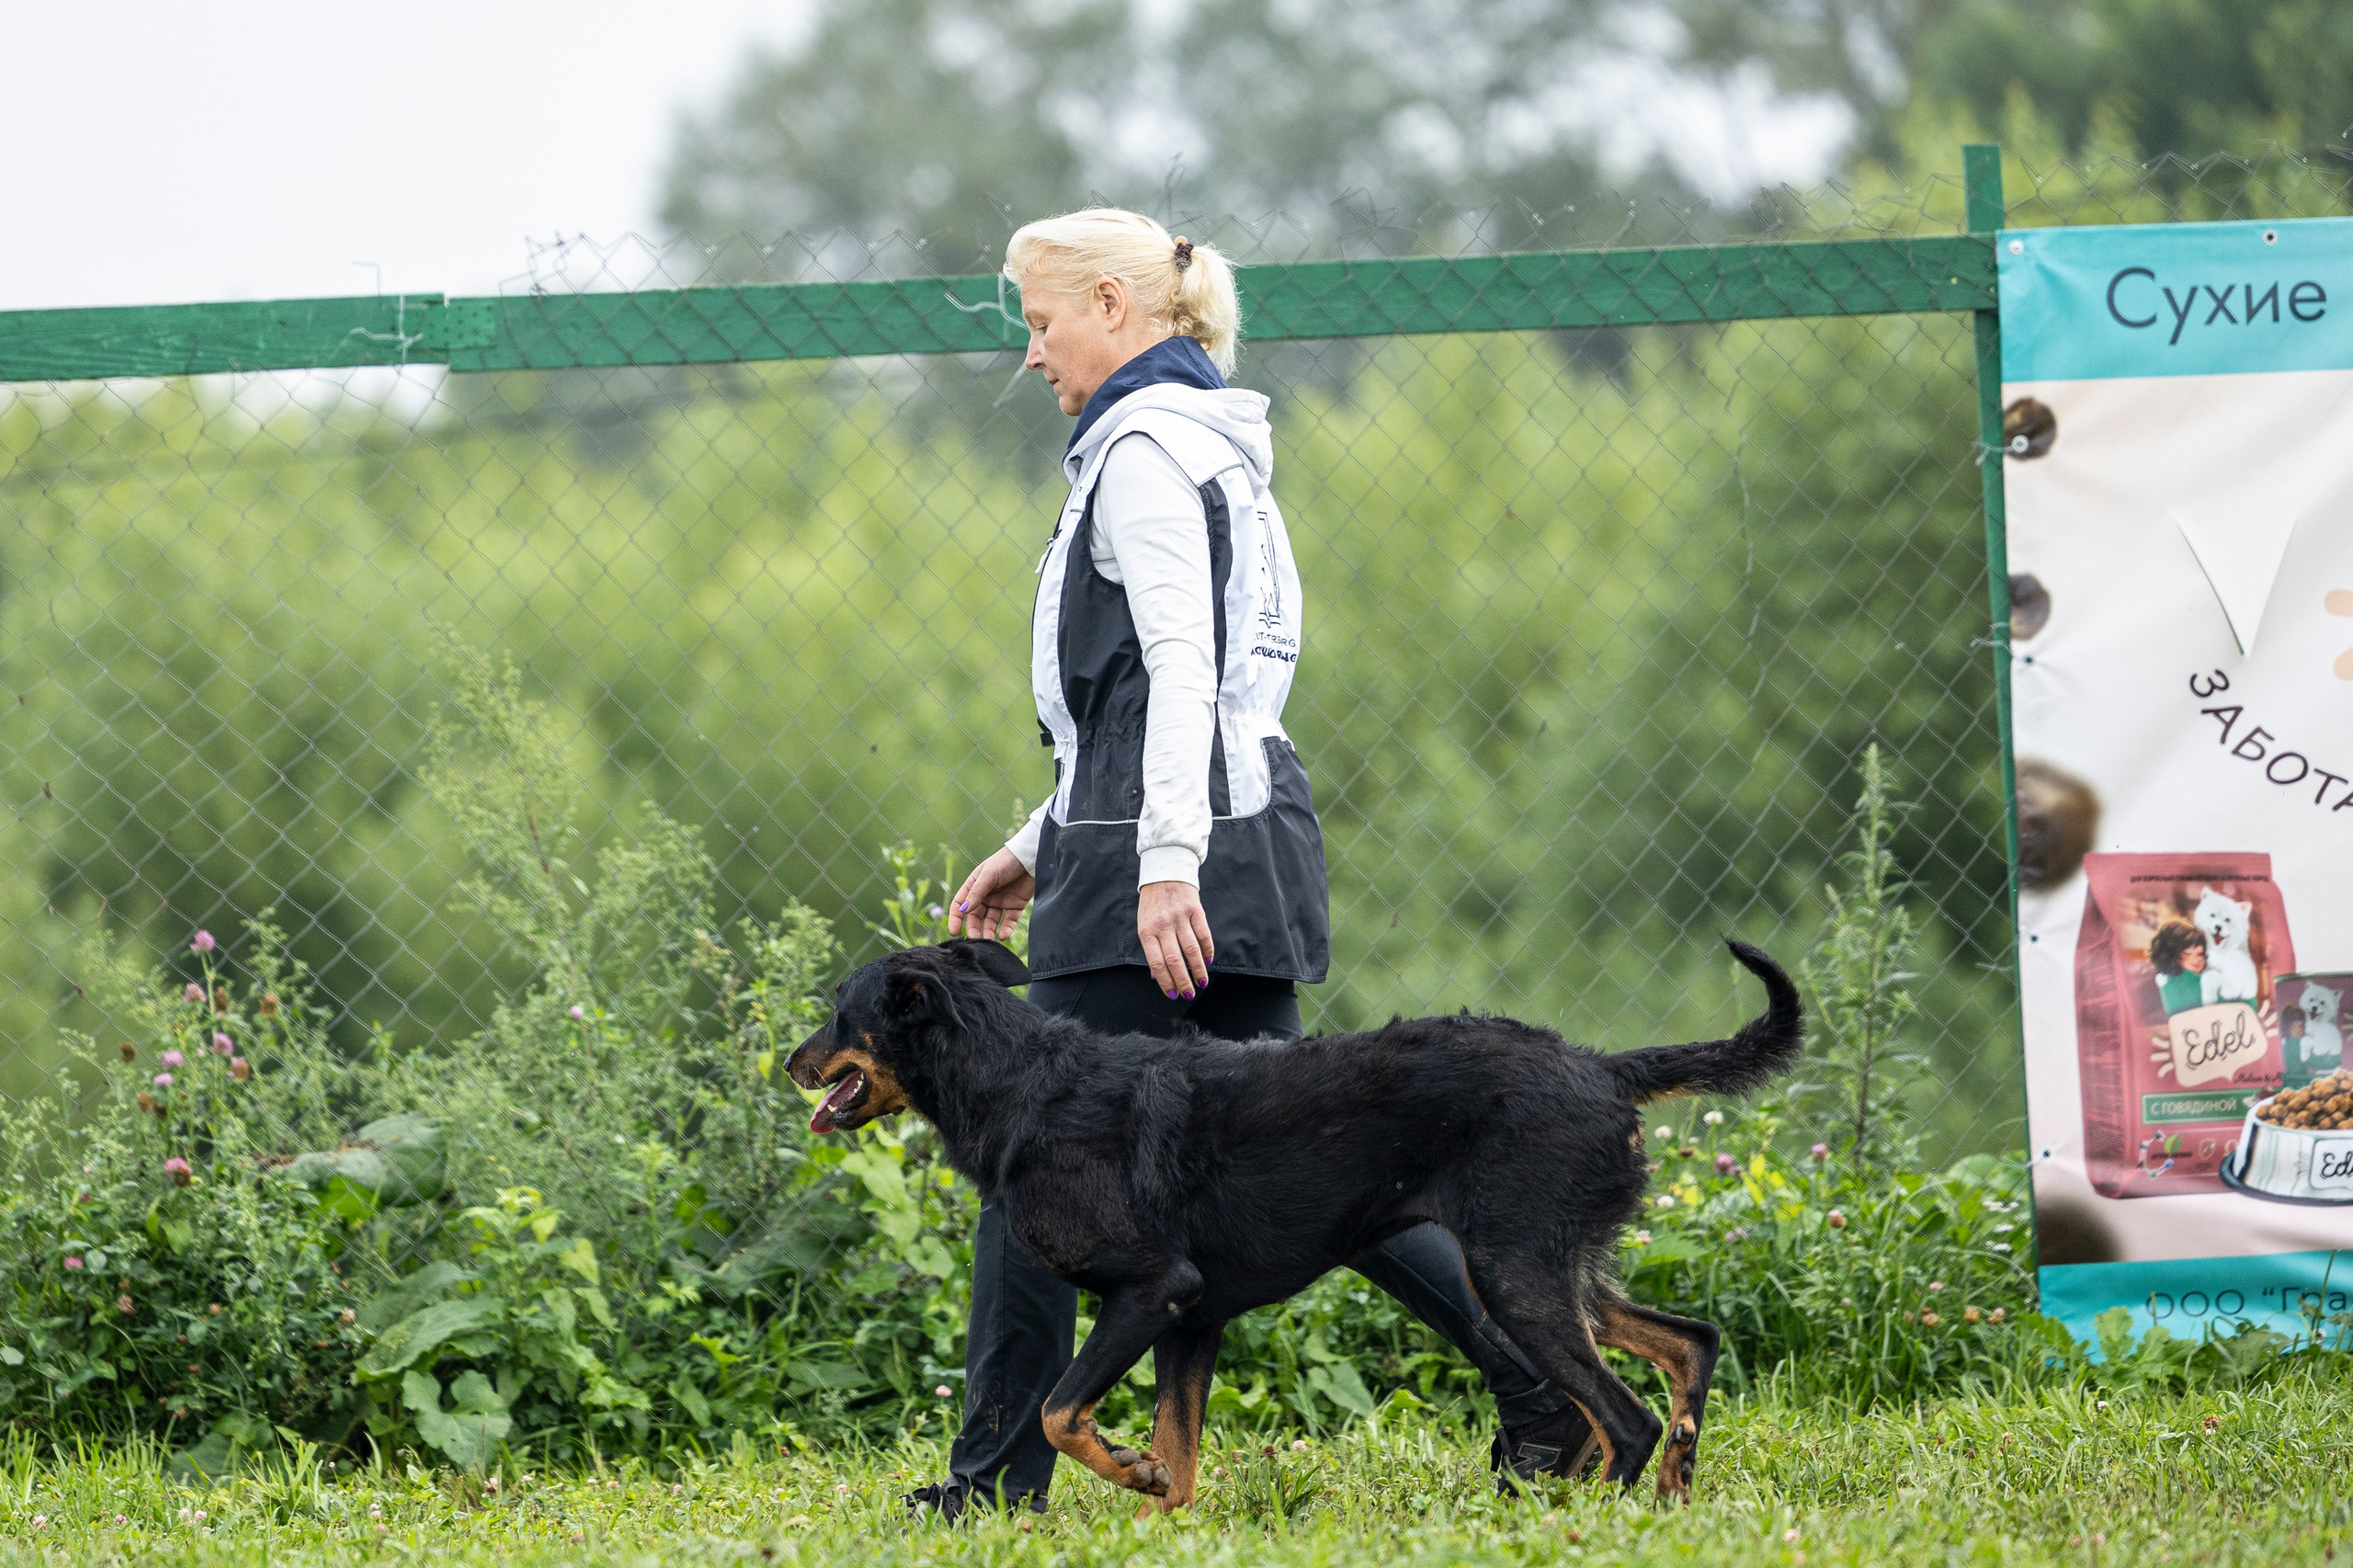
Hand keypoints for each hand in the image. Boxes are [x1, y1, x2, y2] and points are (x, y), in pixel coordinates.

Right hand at [950, 849, 1035, 941]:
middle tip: (975, 940)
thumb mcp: (988, 875)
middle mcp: (986, 896)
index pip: (960, 904)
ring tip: (989, 941)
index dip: (956, 918)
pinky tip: (1003, 936)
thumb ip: (976, 893)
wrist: (1031, 857)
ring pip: (991, 922)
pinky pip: (1008, 921)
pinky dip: (1006, 930)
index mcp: (975, 886)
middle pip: (975, 917)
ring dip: (989, 932)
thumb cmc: (1006, 861)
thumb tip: (963, 910)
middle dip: (974, 929)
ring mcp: (1000, 902)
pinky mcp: (1015, 906)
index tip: (954, 932)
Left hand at [1139, 881, 1212, 998]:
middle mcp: (1163, 925)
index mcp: (1146, 931)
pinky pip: (1203, 935)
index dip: (1165, 981)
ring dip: (1198, 970)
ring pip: (1191, 950)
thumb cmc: (1152, 903)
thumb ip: (1151, 947)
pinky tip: (1208, 962)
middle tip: (1189, 994)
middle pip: (1175, 960)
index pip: (1156, 963)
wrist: (1165, 872)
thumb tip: (1156, 975)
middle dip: (1183, 982)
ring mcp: (1180, 917)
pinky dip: (1207, 951)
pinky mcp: (1195, 910)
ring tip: (1202, 983)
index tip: (1172, 994)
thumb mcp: (1144, 923)